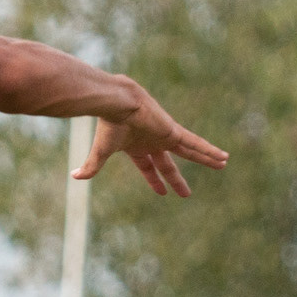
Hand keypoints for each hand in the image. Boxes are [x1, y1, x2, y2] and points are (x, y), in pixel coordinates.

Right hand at [74, 87, 227, 198]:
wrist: (116, 103)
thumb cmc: (107, 125)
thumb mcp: (101, 152)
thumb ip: (91, 167)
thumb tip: (73, 177)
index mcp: (136, 147)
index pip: (148, 168)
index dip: (155, 180)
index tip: (162, 192)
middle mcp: (153, 142)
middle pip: (169, 164)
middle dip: (177, 179)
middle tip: (185, 194)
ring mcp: (166, 136)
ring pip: (189, 151)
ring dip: (205, 159)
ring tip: (221, 165)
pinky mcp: (174, 132)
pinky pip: (196, 144)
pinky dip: (209, 151)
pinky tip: (222, 157)